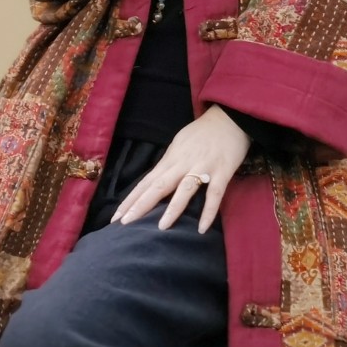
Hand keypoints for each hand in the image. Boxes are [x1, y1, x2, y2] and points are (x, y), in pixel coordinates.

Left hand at [109, 105, 251, 232]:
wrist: (230, 118)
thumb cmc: (202, 133)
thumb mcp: (179, 145)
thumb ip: (169, 164)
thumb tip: (154, 182)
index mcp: (170, 159)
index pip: (146, 182)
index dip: (131, 199)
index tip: (116, 216)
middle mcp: (183, 163)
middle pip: (158, 186)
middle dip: (141, 205)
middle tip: (125, 223)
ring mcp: (203, 167)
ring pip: (185, 189)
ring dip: (173, 208)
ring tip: (162, 227)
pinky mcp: (222, 171)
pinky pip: (214, 194)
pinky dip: (208, 211)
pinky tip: (201, 228)